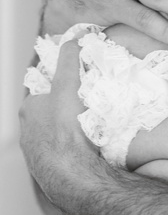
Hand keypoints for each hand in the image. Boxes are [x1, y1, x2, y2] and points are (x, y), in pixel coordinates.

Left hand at [19, 42, 98, 208]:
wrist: (71, 172)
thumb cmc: (65, 130)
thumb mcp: (68, 86)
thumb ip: (69, 62)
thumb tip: (72, 42)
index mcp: (28, 109)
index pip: (44, 90)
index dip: (63, 86)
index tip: (81, 87)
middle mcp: (28, 131)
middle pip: (50, 113)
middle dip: (68, 109)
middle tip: (90, 106)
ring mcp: (38, 151)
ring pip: (56, 133)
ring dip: (72, 130)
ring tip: (93, 127)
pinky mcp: (50, 168)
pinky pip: (63, 152)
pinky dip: (74, 148)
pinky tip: (89, 147)